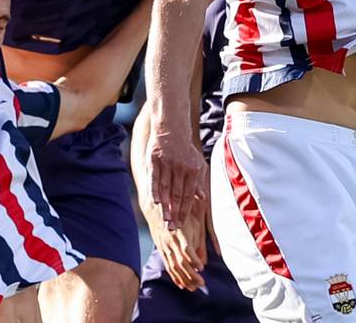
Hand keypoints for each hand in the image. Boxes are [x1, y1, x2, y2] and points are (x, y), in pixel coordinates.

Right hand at [148, 115, 205, 229]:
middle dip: (174, 213)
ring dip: (164, 206)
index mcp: (193, 170)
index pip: (189, 195)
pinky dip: (154, 190)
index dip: (184, 211)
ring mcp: (167, 163)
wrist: (171, 128)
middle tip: (171, 228)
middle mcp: (181, 168)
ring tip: (164, 219)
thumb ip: (198, 181)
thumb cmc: (186, 150)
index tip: (180, 224)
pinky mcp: (155, 160)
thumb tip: (201, 198)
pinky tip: (154, 202)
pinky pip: (154, 178)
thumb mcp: (197, 163)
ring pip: (165, 188)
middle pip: (177, 195)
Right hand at [151, 191, 207, 290]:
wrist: (156, 208)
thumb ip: (198, 239)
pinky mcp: (161, 250)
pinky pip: (168, 266)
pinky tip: (181, 285)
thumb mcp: (193, 222)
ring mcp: (164, 247)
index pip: (186, 248)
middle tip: (202, 283)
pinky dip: (174, 276)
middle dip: (191, 274)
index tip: (202, 268)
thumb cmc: (180, 214)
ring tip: (194, 288)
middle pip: (180, 261)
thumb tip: (204, 259)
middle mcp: (170, 241)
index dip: (193, 259)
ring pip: (173, 266)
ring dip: (184, 279)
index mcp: (179, 232)